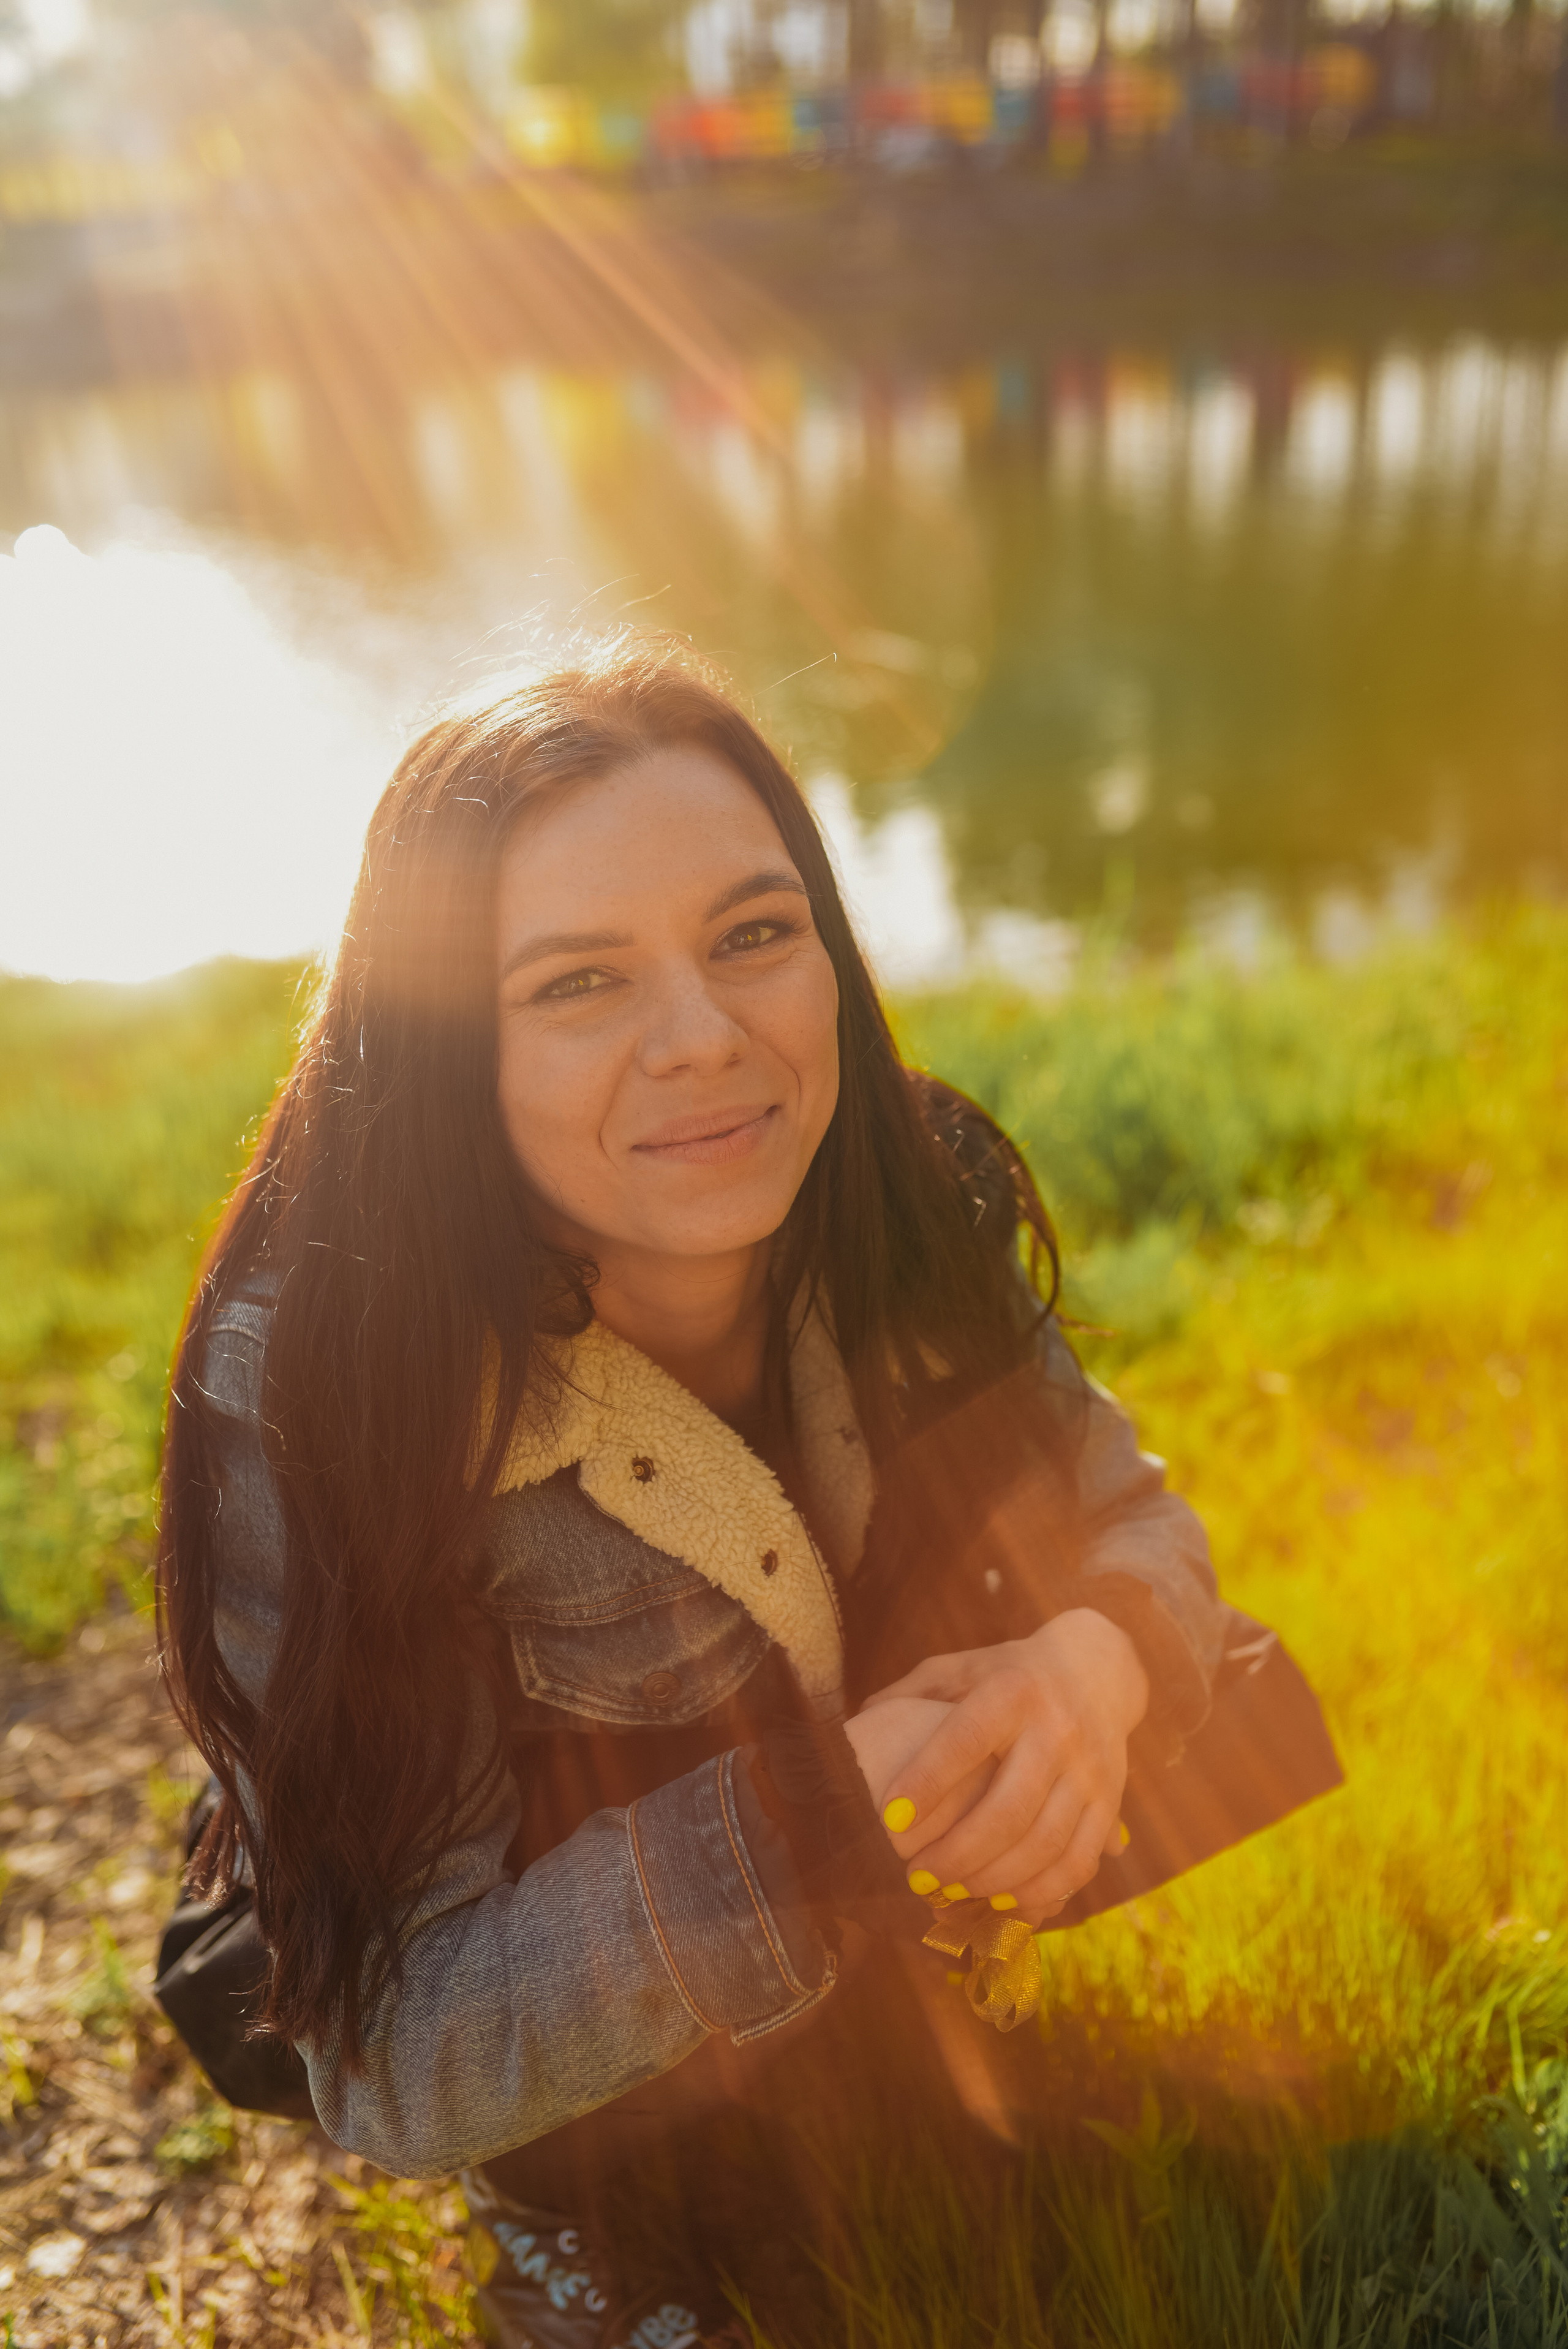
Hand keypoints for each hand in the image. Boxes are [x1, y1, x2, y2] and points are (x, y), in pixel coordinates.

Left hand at [864, 1610, 1148, 1928]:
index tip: (889, 1820)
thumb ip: (912, 1692)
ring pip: (1045, 1843)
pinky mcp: (1110, 1802)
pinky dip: (1042, 1892)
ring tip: (952, 1895)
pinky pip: (1079, 1860)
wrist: (1099, 1668)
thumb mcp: (962, 1666)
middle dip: (957, 1854)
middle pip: (1008, 1809)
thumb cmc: (1009, 1672)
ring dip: (994, 1881)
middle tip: (916, 1879)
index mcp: (1012, 1690)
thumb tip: (857, 1723)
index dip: (926, 1782)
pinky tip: (1005, 1905)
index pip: (964, 1741)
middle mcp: (1056, 1730)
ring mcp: (1089, 1770)